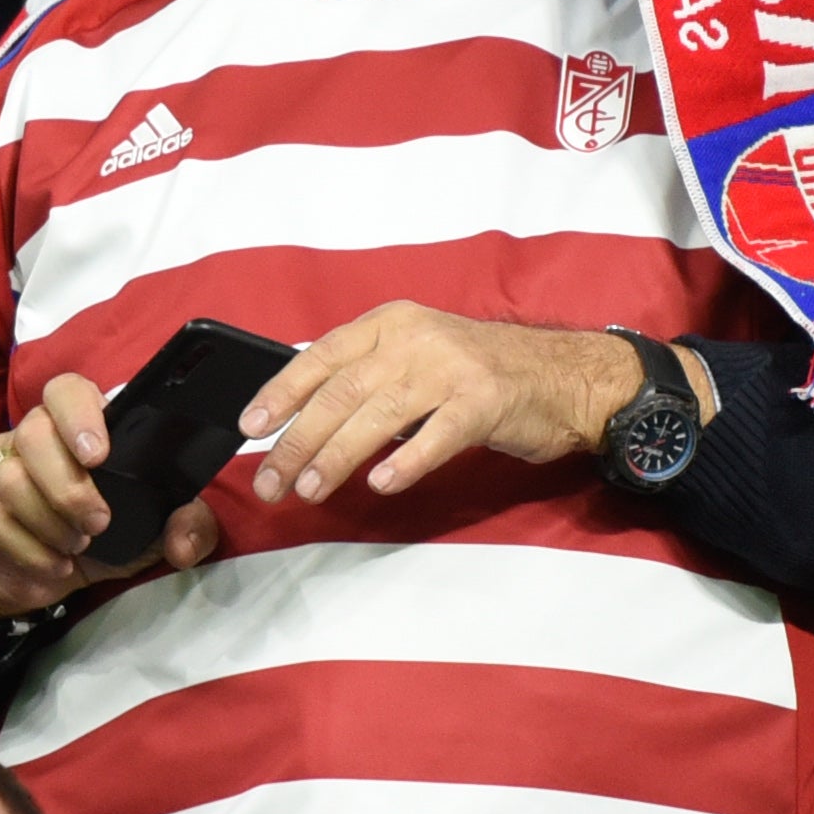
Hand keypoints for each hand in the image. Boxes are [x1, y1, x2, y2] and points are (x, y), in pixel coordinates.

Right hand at [0, 373, 220, 618]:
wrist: (44, 573)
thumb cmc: (105, 536)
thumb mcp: (154, 533)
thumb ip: (188, 527)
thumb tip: (183, 542)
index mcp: (82, 424)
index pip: (69, 391)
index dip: (80, 416)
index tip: (99, 456)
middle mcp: (35, 432)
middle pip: (35, 434)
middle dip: (69, 488)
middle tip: (97, 524)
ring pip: (12, 481)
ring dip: (50, 524)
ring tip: (75, 546)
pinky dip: (29, 550)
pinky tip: (52, 562)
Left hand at [241, 305, 692, 502]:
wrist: (561, 375)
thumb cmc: (479, 372)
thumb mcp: (416, 355)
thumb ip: (366, 376)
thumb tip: (301, 417)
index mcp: (391, 323)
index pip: (322, 355)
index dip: (282, 391)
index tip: (252, 426)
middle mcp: (416, 339)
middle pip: (342, 391)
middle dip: (299, 440)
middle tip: (271, 481)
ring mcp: (452, 369)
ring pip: (378, 415)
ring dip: (337, 456)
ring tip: (311, 489)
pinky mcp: (485, 403)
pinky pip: (436, 436)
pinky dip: (406, 462)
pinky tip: (381, 485)